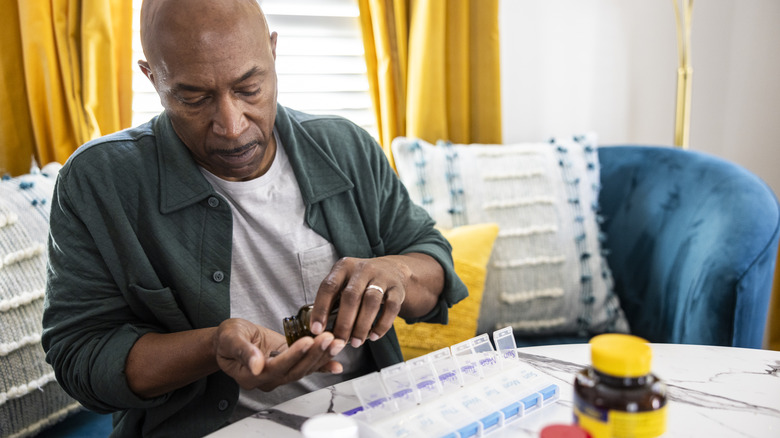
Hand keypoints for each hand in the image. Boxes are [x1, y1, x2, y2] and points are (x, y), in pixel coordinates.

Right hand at [213, 318, 344, 390]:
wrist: (231, 339)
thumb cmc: (228, 337)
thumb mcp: (230, 338)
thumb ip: (243, 351)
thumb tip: (256, 365)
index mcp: (251, 375)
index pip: (276, 367)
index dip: (293, 355)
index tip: (307, 341)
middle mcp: (268, 378)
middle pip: (295, 370)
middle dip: (314, 354)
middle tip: (328, 338)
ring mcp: (280, 373)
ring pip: (304, 368)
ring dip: (322, 356)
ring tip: (336, 342)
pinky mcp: (289, 364)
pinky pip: (308, 367)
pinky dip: (323, 365)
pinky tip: (336, 363)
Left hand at [310, 256, 412, 347]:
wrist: (392, 270)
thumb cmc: (359, 283)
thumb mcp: (344, 282)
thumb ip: (332, 301)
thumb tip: (319, 330)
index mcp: (343, 267)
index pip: (329, 287)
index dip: (321, 309)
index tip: (316, 330)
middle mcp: (362, 268)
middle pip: (351, 296)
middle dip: (344, 322)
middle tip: (339, 341)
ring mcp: (382, 277)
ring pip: (371, 302)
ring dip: (362, 325)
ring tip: (356, 343)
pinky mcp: (397, 288)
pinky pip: (391, 308)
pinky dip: (382, 324)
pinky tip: (374, 336)